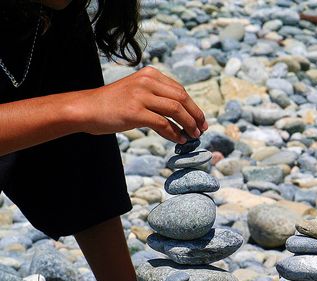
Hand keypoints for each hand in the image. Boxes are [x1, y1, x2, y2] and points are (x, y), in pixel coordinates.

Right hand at [76, 66, 206, 142]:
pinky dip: (174, 133)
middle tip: (202, 129)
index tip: (201, 119)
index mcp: (150, 74)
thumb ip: (156, 96)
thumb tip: (180, 114)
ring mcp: (140, 95)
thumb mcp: (136, 92)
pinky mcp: (135, 112)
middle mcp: (147, 81)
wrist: (85, 109)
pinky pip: (163, 123)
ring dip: (188, 125)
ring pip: (175, 110)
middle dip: (195, 115)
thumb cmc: (111, 104)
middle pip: (182, 98)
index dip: (193, 106)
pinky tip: (178, 140)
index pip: (179, 90)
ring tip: (193, 136)